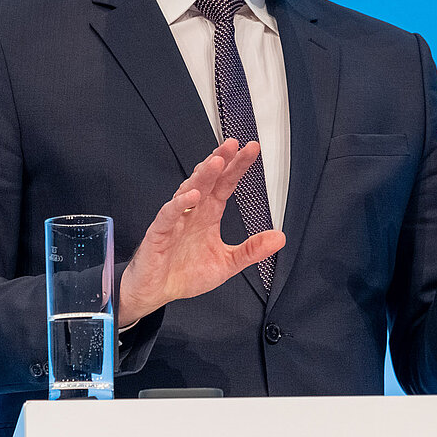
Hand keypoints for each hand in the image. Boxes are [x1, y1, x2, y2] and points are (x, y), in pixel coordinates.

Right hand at [119, 139, 285, 324]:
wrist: (157, 292)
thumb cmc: (186, 274)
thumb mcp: (226, 263)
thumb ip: (251, 250)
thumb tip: (280, 238)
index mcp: (208, 214)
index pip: (225, 184)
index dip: (237, 167)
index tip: (251, 148)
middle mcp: (192, 211)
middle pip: (207, 180)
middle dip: (220, 161)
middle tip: (233, 144)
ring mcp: (175, 220)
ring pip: (188, 191)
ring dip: (202, 177)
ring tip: (215, 163)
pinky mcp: (158, 233)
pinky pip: (168, 215)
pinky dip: (178, 205)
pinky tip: (191, 196)